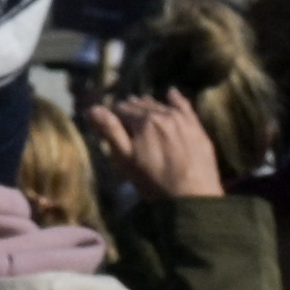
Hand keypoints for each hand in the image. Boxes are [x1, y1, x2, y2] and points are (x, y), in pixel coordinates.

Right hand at [94, 88, 227, 199]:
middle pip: (140, 105)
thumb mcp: (127, 160)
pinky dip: (175, 99)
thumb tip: (93, 108)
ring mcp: (182, 118)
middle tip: (126, 123)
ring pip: (159, 104)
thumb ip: (111, 131)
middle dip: (131, 111)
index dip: (114, 116)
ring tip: (142, 112)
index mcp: (143, 120)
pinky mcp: (196, 126)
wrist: (193, 197)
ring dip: (148, 107)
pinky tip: (171, 93)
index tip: (111, 125)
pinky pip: (184, 105)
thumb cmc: (154, 182)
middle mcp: (162, 112)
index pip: (121, 109)